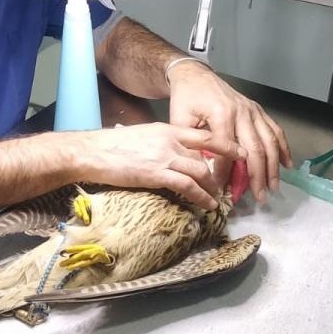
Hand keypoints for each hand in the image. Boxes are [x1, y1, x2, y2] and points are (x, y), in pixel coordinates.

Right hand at [71, 122, 244, 209]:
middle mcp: (169, 140)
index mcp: (165, 129)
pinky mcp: (158, 174)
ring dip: (213, 187)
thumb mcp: (141, 136)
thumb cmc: (111, 145)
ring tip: (218, 197)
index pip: (203, 135)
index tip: (239, 152)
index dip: (225, 144)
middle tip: (227, 184)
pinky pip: (188, 187)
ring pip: (201, 171)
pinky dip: (202, 197)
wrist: (93, 152)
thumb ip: (158, 142)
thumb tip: (168, 152)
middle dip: (220, 171)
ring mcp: (165, 157)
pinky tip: (207, 205)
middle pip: (206, 155)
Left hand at [168, 62, 291, 202]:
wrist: (194, 75)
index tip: (223, 191)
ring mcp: (252, 110)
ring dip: (274, 166)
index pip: (226, 151)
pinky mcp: (258, 110)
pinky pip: (275, 130)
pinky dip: (283, 148)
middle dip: (258, 175)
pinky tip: (287, 165)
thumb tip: (203, 170)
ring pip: (269, 142)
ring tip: (273, 187)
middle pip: (255, 148)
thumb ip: (191, 143)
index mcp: (221, 114)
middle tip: (260, 197)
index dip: (225, 173)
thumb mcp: (179, 119)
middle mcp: (241, 112)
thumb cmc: (185, 98)